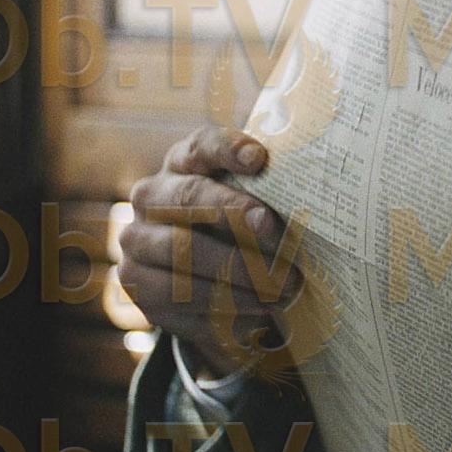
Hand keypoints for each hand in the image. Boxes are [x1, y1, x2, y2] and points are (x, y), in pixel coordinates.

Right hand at [118, 127, 289, 376]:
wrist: (207, 285)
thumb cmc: (241, 230)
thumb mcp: (253, 203)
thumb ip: (270, 193)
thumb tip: (312, 192)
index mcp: (182, 162)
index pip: (201, 146)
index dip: (228, 149)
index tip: (260, 158)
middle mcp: (151, 195)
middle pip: (189, 196)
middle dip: (234, 212)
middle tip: (274, 230)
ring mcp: (138, 240)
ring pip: (183, 249)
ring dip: (240, 268)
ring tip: (285, 284)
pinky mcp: (139, 284)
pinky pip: (180, 293)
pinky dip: (226, 300)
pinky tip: (261, 306)